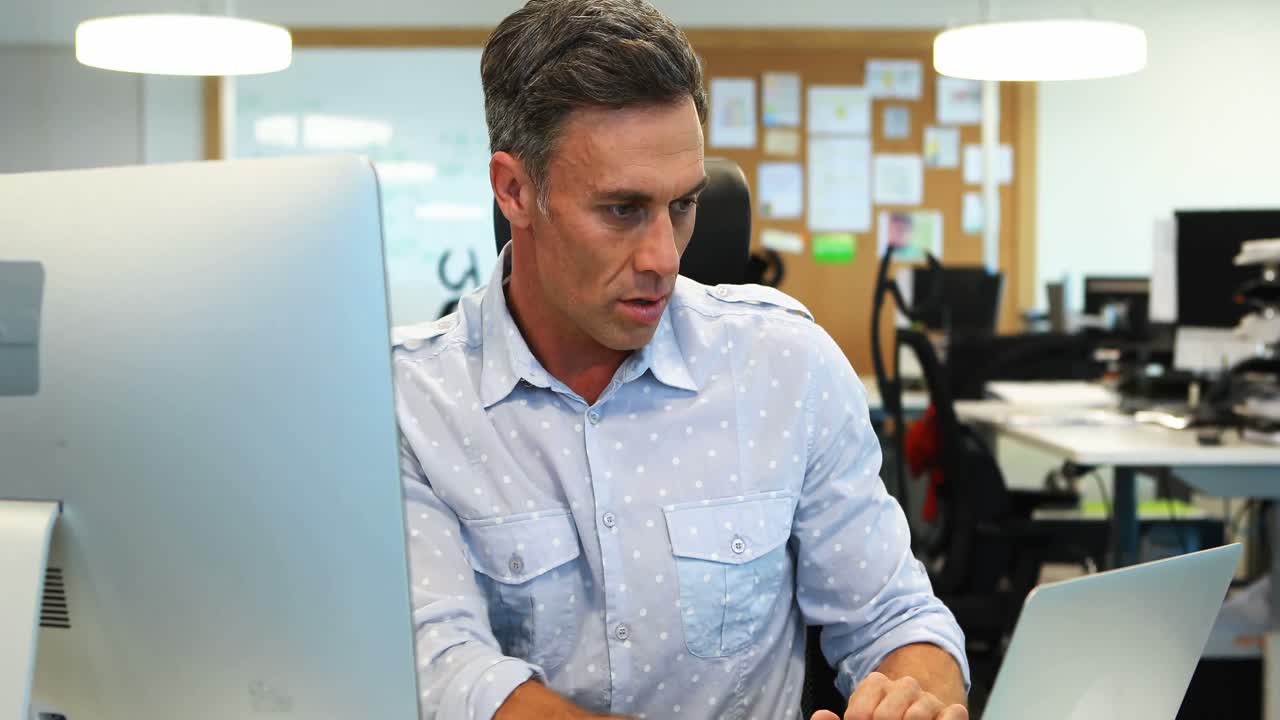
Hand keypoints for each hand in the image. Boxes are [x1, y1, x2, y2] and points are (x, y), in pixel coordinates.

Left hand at [810, 672, 967, 719]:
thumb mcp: (860, 717)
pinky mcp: (951, 711)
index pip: (859, 714)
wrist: (910, 712)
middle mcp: (903, 687)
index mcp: (875, 685)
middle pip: (885, 716)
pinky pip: (952, 715)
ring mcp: (928, 699)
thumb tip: (821, 716)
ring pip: (916, 716)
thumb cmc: (882, 719)